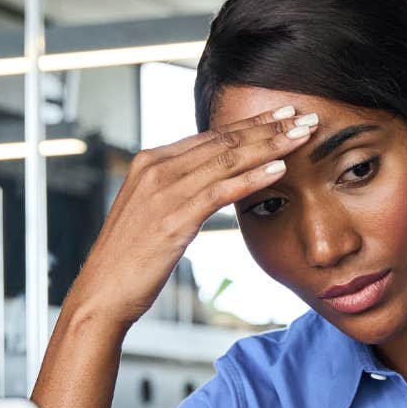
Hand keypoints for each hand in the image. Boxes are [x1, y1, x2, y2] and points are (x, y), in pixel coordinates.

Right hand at [63, 105, 316, 329]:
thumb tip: (211, 181)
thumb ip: (179, 190)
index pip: (211, 135)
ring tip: (302, 136)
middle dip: (268, 126)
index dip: (251, 123)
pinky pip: (220, 192)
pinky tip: (278, 170)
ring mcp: (163, 192)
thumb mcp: (154, 213)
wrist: (102, 293)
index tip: (282, 115)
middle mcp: (156, 169)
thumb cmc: (130, 259)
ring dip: (269, 146)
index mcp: (151, 162)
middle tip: (304, 116)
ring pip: (226, 160)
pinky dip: (251, 179)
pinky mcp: (173, 219)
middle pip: (223, 141)